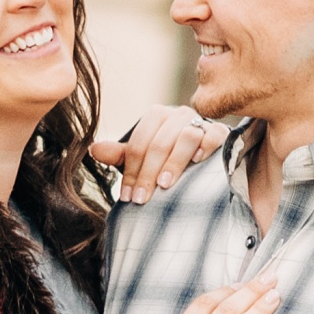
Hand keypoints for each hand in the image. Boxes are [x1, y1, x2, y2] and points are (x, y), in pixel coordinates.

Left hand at [91, 104, 228, 202]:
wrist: (202, 160)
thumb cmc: (167, 160)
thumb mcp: (142, 159)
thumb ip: (120, 155)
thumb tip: (93, 149)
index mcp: (156, 117)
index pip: (138, 143)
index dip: (130, 170)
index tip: (126, 196)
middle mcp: (178, 114)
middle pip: (159, 142)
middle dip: (148, 173)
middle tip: (142, 199)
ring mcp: (200, 121)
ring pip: (185, 136)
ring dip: (174, 162)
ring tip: (165, 184)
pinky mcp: (220, 131)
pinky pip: (215, 134)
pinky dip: (206, 145)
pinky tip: (198, 161)